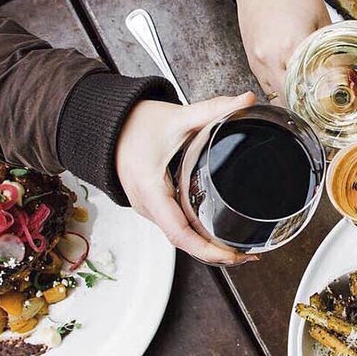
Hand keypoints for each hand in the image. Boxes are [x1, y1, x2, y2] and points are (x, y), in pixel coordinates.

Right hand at [116, 92, 257, 264]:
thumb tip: (246, 100)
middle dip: (216, 253)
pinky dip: (198, 235)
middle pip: (184, 241)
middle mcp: (148, 206)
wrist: (107, 124)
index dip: (207, 250)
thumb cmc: (134, 124)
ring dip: (208, 247)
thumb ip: (213, 109)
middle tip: (250, 255)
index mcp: (151, 190)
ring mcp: (150, 208)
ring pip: (181, 237)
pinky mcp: (154, 205)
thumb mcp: (177, 117)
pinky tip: (218, 233)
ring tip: (241, 249)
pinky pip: (177, 227)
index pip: (179, 233)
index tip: (233, 255)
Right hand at [235, 0, 330, 102]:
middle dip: (308, 108)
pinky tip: (294, 88)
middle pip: (292, 100)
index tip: (336, 106)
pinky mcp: (251, 61)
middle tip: (324, 110)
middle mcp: (272, 58)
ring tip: (310, 103)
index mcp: (293, 45)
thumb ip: (330, 46)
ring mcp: (259, 62)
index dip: (324, 100)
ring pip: (277, 97)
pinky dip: (281, 91)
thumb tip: (345, 69)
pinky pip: (266, 87)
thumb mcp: (321, 16)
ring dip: (293, 102)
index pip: (311, 86)